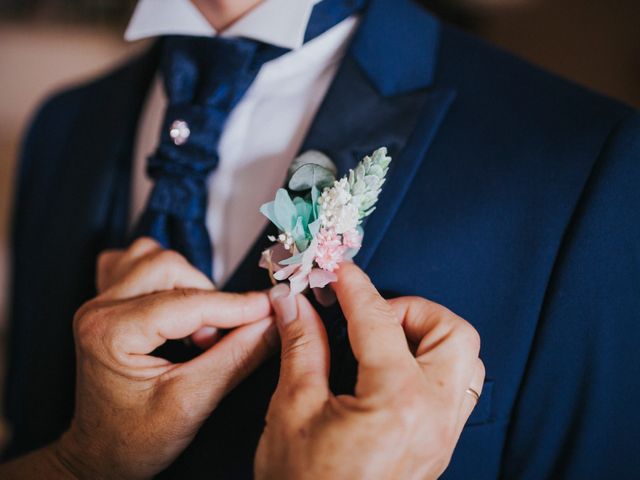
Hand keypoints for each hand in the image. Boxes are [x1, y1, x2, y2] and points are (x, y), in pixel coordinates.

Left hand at [56, 239, 276, 478]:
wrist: (99, 456)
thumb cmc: (133, 441)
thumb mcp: (192, 403)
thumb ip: (237, 357)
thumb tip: (274, 324)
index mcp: (110, 333)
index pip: (188, 303)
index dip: (238, 305)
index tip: (272, 307)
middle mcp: (98, 309)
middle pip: (170, 267)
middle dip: (207, 298)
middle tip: (214, 340)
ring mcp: (97, 302)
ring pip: (154, 257)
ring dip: (186, 283)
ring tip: (193, 325)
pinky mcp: (104, 303)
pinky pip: (133, 262)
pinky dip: (162, 276)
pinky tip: (171, 303)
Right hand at [255, 263, 483, 479]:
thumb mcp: (292, 409)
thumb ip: (301, 346)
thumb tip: (295, 304)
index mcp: (397, 401)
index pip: (380, 320)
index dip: (354, 286)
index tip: (338, 270)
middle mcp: (434, 414)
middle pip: (452, 331)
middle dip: (409, 309)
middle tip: (367, 315)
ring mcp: (444, 433)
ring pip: (465, 358)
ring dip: (426, 335)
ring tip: (381, 340)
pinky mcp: (440, 444)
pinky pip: (457, 387)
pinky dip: (431, 363)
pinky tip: (391, 369)